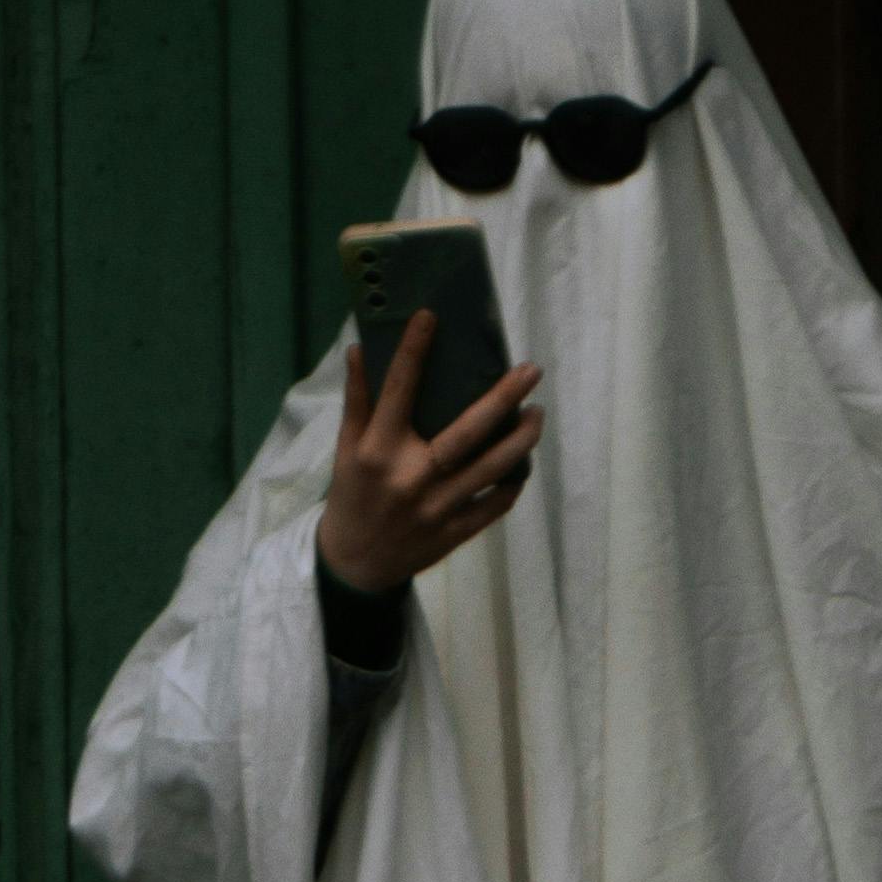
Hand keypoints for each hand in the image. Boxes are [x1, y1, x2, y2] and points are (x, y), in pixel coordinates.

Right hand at [317, 315, 542, 600]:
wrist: (355, 564)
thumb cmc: (352, 495)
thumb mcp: (345, 448)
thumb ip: (357, 400)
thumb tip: (360, 349)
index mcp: (377, 451)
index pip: (397, 391)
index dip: (413, 352)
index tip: (430, 317)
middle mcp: (410, 477)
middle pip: (466, 433)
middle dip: (503, 399)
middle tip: (531, 370)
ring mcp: (436, 508)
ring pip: (491, 469)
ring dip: (520, 439)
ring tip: (537, 414)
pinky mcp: (454, 532)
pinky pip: (495, 504)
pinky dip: (512, 482)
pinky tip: (523, 462)